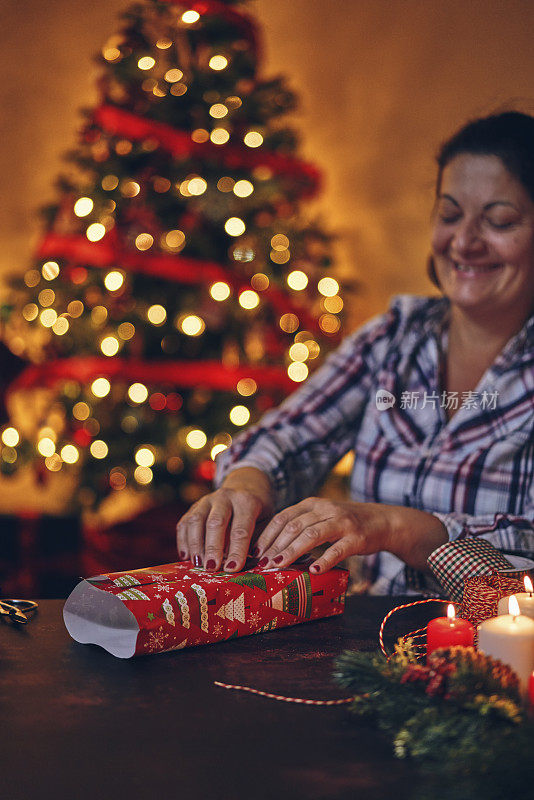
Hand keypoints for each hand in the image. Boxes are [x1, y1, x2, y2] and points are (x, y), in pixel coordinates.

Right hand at [175, 467, 273, 571]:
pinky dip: (183, 541)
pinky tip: (186, 557)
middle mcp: (225, 497)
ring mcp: (207, 500)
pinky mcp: (195, 506)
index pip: (241, 529)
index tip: (232, 568)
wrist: (246, 486)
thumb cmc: (258, 512)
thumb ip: (256, 541)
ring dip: (195, 544)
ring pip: (196, 520)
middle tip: (212, 568)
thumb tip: (247, 565)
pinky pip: (185, 522)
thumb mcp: (265, 522)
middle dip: (213, 547)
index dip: (236, 550)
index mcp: (247, 502)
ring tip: (198, 564)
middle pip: (215, 522)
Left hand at [254, 498, 447, 573]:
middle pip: (294, 526)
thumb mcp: (322, 517)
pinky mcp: (356, 538)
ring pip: (311, 535)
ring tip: (278, 566)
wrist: (384, 521)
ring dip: (292, 552)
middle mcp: (326, 509)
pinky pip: (338, 550)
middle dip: (275, 546)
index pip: (283, 517)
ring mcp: (342, 522)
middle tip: (262, 564)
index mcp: (313, 504)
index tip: (254, 552)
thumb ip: (301, 526)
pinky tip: (313, 571)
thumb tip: (271, 549)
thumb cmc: (346, 523)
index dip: (267, 535)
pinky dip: (324, 560)